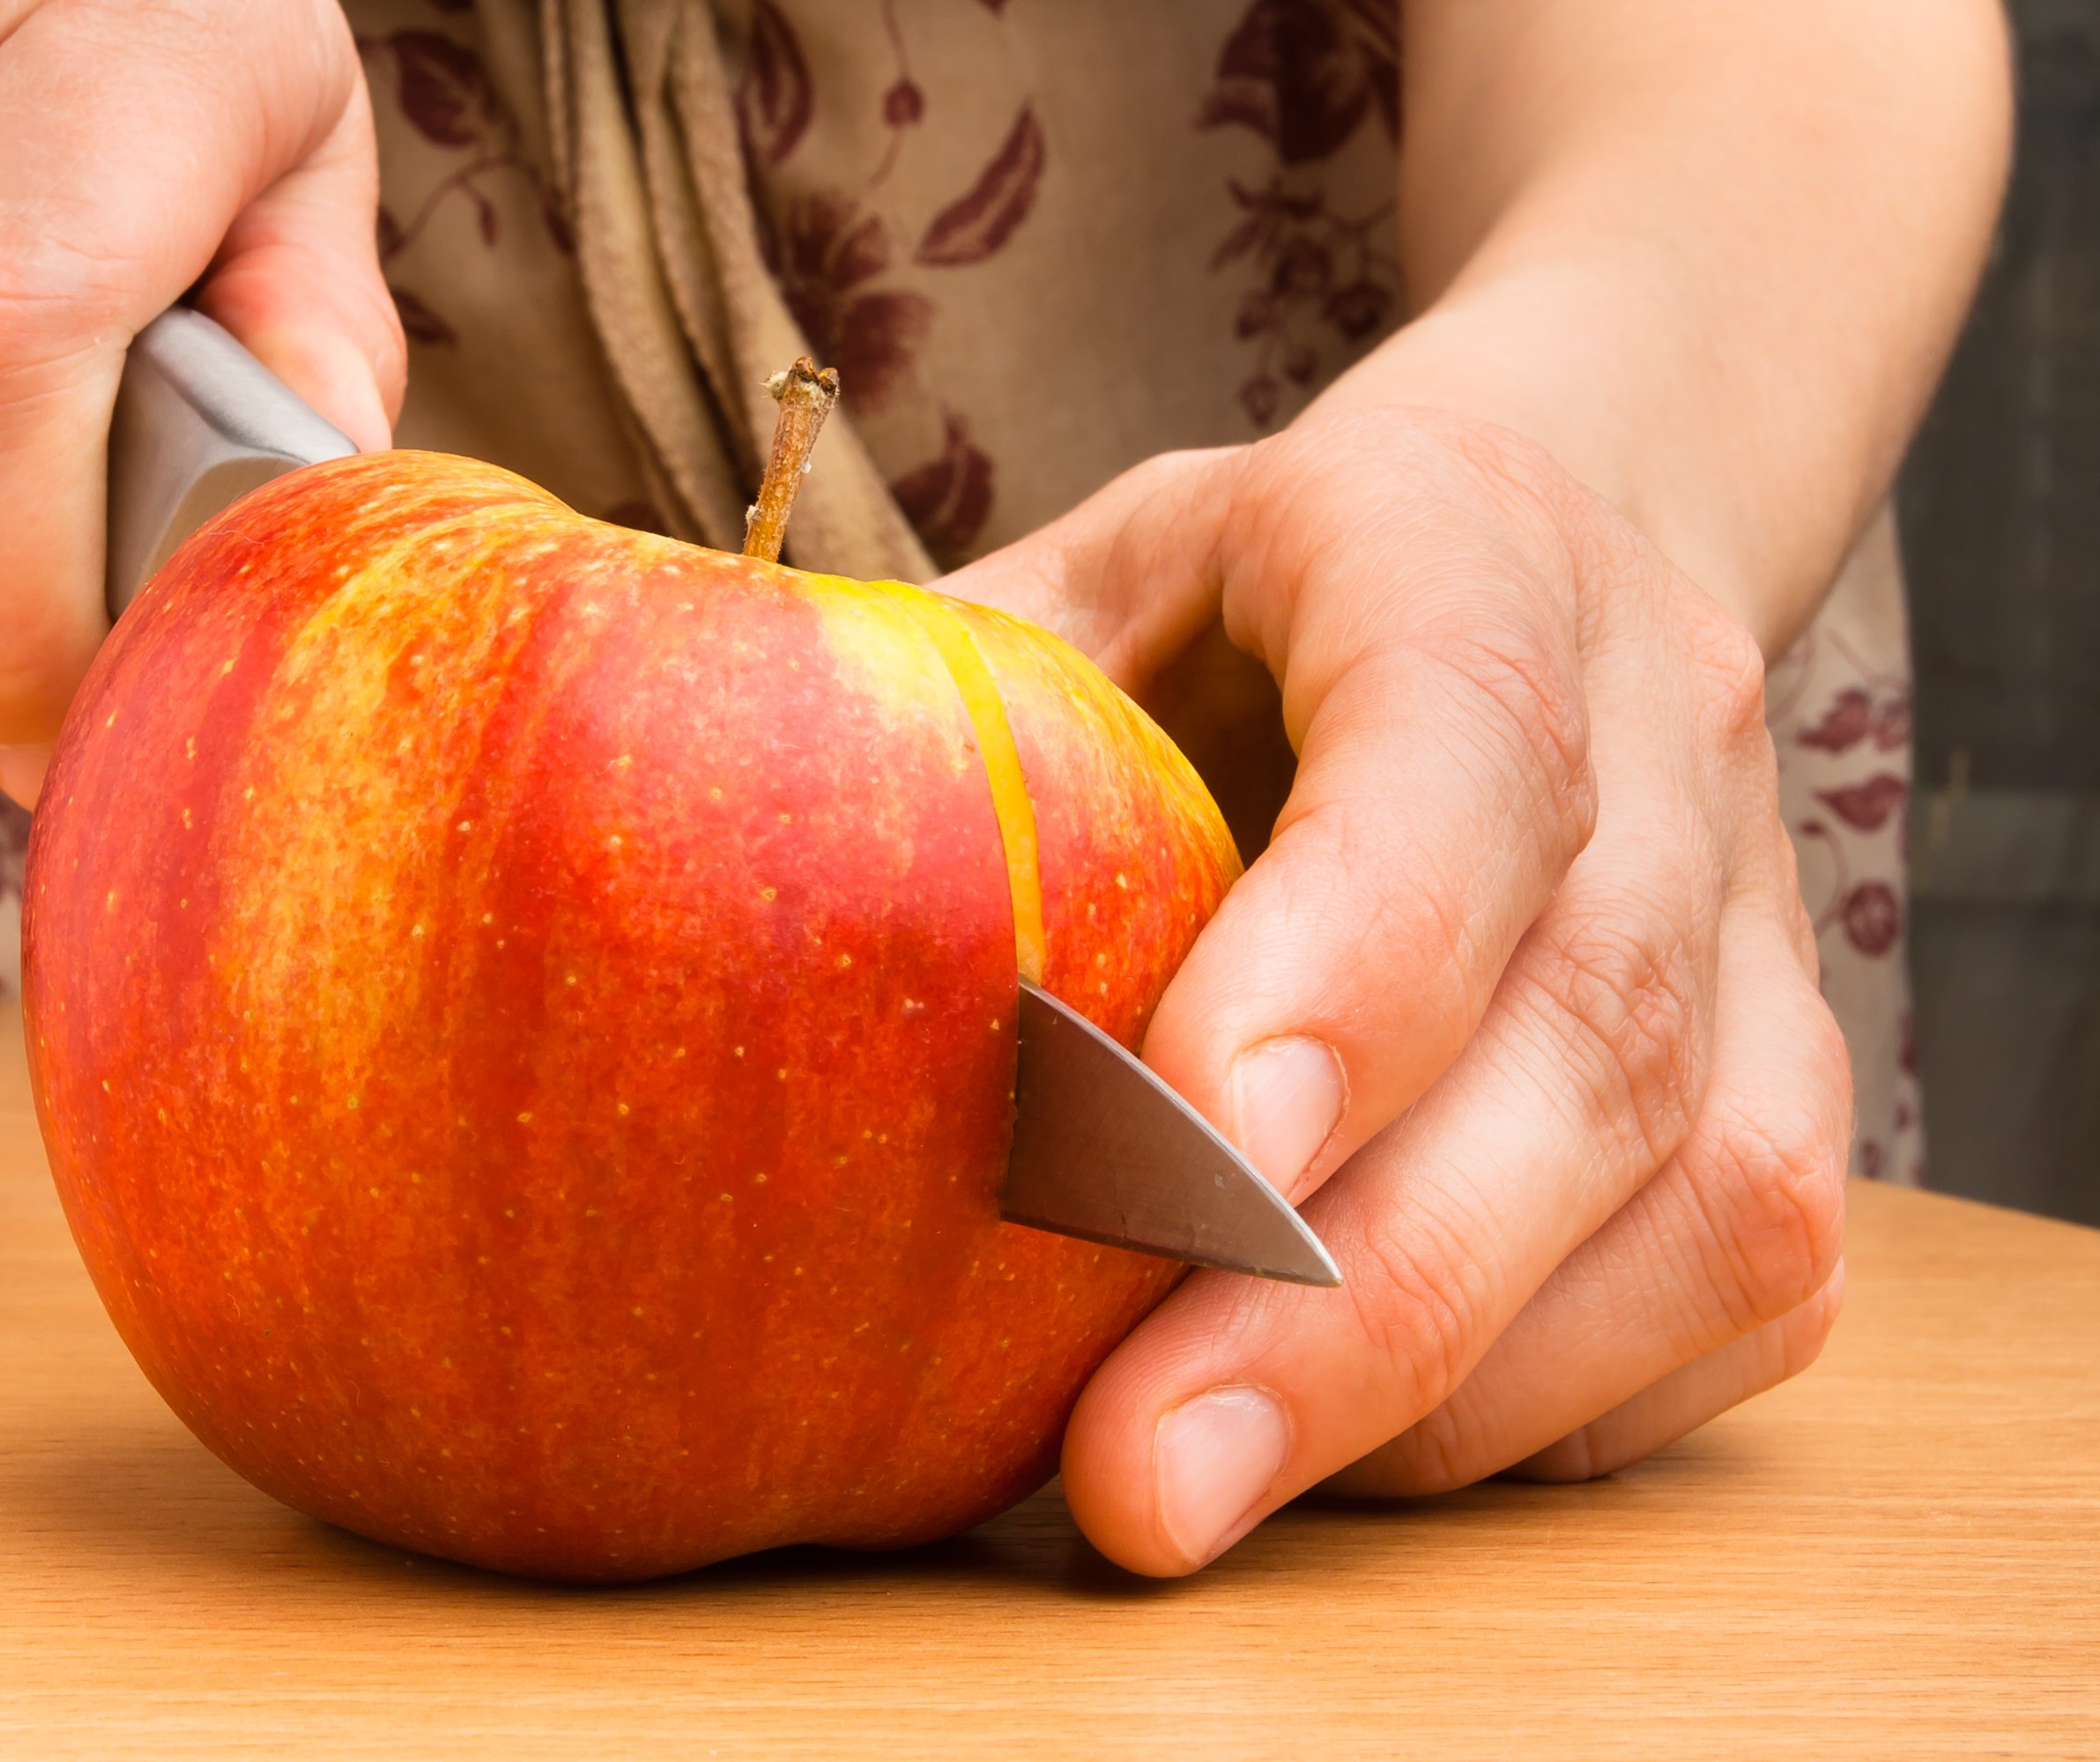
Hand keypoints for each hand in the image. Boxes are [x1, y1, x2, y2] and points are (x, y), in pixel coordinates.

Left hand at [942, 407, 1849, 1574]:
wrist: (1552, 541)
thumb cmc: (1251, 594)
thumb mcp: (1084, 578)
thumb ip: (959, 719)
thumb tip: (735, 916)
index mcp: (1455, 544)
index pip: (1457, 742)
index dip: (1348, 962)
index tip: (1182, 1159)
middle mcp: (1661, 726)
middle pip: (1586, 1033)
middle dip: (1358, 1293)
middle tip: (1140, 1483)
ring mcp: (1761, 914)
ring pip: (1706, 1193)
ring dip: (1444, 1391)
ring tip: (1203, 1489)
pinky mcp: (1799, 1069)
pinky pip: (1744, 1290)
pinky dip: (1548, 1407)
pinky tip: (1358, 1446)